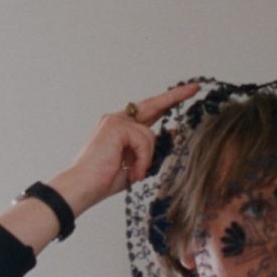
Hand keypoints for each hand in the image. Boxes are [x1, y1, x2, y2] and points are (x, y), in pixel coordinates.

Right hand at [56, 82, 200, 215]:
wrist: (83, 188)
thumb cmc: (104, 180)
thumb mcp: (135, 164)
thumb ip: (150, 150)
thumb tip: (172, 134)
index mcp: (121, 129)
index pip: (147, 112)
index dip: (166, 103)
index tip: (184, 95)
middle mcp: (117, 120)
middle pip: (152, 105)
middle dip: (174, 97)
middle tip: (194, 88)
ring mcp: (115, 121)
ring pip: (149, 134)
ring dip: (146, 158)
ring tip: (134, 173)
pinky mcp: (116, 126)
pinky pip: (143, 140)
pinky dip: (142, 159)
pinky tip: (132, 170)